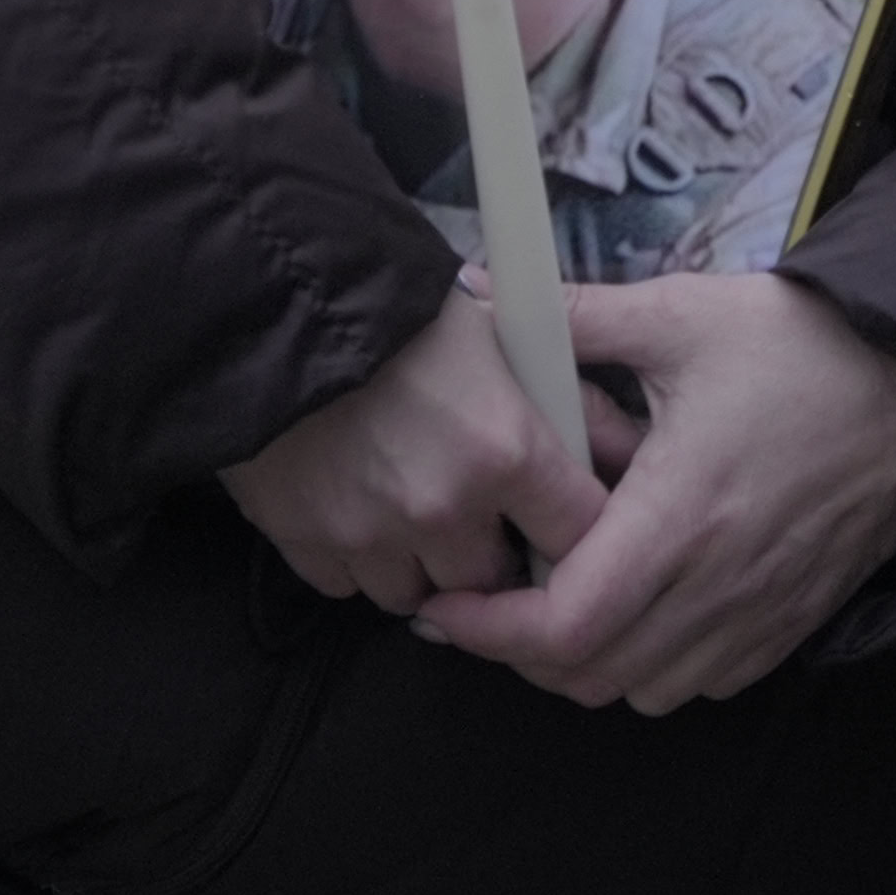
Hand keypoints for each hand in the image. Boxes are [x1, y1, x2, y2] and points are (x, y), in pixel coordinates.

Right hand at [220, 290, 611, 610]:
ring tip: (410, 505)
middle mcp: (444, 509)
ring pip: (419, 595)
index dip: (575, 534)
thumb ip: (564, 398)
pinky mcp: (307, 545)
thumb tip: (623, 448)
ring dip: (422, 565)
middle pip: (495, 580)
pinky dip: (357, 559)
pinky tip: (355, 504)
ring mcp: (371, 536)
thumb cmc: (395, 305)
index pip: (577, 536)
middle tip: (480, 513)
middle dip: (493, 554)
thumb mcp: (499, 330)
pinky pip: (349, 585)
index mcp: (505, 451)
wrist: (271, 300)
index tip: (560, 524)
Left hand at [417, 273, 895, 712]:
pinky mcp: (796, 621)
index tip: (443, 606)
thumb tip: (479, 293)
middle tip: (489, 598)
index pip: (560, 626)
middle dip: (521, 651)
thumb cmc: (806, 344)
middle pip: (589, 676)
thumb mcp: (684, 314)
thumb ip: (575, 317)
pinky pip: (705, 684)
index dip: (486, 630)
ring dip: (589, 664)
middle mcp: (718, 585)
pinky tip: (643, 607)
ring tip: (561, 600)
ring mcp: (762, 613)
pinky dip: (657, 668)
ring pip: (644, 691)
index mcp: (678, 516)